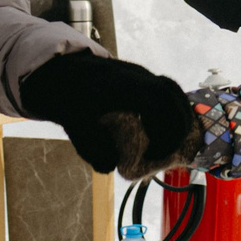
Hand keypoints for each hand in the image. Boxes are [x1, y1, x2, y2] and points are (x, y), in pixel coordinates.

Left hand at [17, 49, 197, 178]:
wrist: (61, 73)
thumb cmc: (70, 101)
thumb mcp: (75, 127)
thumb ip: (92, 149)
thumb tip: (111, 166)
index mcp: (120, 86)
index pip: (157, 102)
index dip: (165, 130)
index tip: (155, 154)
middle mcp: (135, 75)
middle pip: (171, 95)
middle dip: (178, 127)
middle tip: (168, 153)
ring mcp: (141, 73)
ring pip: (173, 90)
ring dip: (179, 117)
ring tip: (172, 143)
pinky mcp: (143, 77)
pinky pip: (167, 89)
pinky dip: (173, 109)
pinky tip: (167, 130)